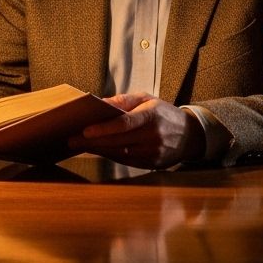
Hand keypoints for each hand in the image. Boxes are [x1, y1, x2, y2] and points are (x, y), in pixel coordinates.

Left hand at [68, 93, 204, 168]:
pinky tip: (97, 150)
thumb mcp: (146, 98)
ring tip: (79, 145)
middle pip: (117, 141)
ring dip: (98, 150)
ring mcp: (152, 153)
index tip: (85, 130)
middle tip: (72, 140)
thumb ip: (123, 101)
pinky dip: (110, 155)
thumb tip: (100, 104)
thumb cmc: (163, 112)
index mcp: (152, 116)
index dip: (104, 128)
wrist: (190, 135)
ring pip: (119, 153)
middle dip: (92, 142)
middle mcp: (152, 137)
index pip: (124, 124)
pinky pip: (125, 161)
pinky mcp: (151, 164)